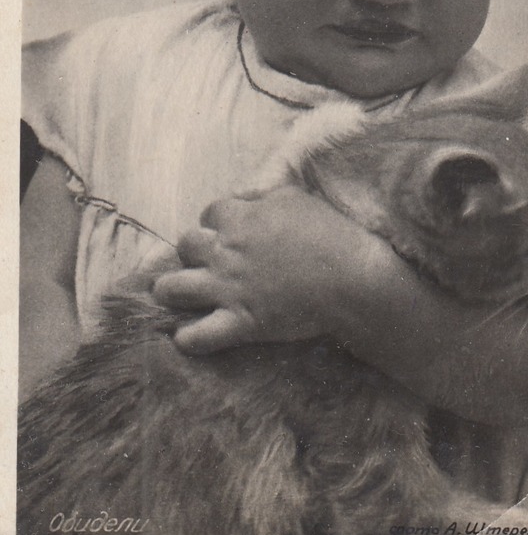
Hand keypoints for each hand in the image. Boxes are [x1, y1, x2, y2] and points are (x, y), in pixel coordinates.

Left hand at [152, 186, 365, 354]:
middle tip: (204, 260)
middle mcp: (227, 252)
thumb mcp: (296, 198)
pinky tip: (185, 337)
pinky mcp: (241, 323)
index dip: (216, 222)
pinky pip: (199, 336)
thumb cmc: (331, 235)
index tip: (227, 230)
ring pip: (175, 288)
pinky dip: (188, 339)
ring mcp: (230, 289)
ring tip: (171, 294)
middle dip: (192, 250)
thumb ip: (264, 195)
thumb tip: (245, 195)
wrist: (351, 279)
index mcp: (241, 218)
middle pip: (186, 244)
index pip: (210, 213)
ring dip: (169, 290)